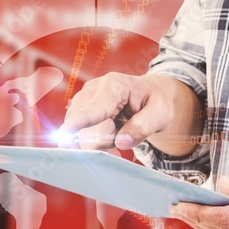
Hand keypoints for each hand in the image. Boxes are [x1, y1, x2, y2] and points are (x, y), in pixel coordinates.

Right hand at [59, 72, 200, 154]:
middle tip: (127, 128)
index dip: (82, 121)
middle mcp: (93, 89)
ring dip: (101, 140)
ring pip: (82, 135)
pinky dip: (95, 138)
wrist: (147, 93)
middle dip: (107, 140)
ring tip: (118, 126)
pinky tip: (108, 128)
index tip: (67, 131)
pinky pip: (79, 136)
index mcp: (115, 86)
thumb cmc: (154, 101)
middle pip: (89, 130)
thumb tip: (122, 142)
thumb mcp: (161, 113)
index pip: (96, 107)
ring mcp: (81, 99)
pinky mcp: (76, 110)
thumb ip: (144, 126)